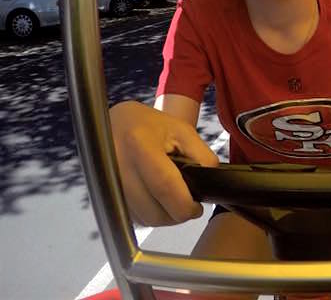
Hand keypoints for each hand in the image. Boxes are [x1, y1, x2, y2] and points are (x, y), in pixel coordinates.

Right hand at [110, 101, 218, 225]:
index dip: (185, 205)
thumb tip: (211, 182)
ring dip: (164, 215)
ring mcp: (108, 185)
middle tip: (188, 202)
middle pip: (154, 212)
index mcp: (139, 145)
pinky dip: (149, 213)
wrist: (114, 123)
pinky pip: (134, 218)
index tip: (197, 208)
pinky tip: (155, 197)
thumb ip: (202, 155)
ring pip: (144, 220)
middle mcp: (118, 167)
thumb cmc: (150, 125)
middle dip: (177, 214)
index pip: (165, 187)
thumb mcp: (181, 130)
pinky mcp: (106, 197)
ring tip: (172, 196)